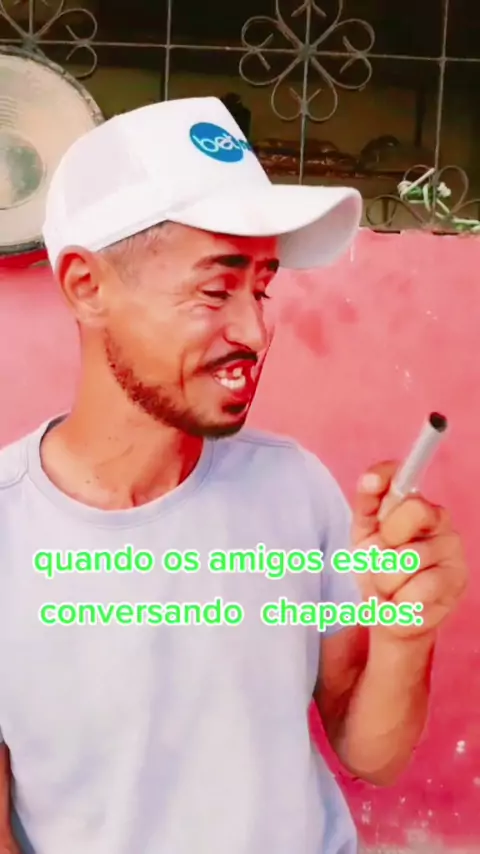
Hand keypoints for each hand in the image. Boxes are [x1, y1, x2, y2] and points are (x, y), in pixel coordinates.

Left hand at [351, 461, 467, 638]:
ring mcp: (451, 547)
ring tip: (391, 586)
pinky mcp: (457, 578)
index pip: (402, 475)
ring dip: (386, 580)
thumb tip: (370, 478)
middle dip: (386, 541)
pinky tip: (404, 601)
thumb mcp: (364, 536)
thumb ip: (367, 505)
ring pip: (408, 557)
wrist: (390, 613)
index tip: (369, 483)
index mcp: (412, 502)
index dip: (385, 476)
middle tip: (383, 559)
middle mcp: (437, 518)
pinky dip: (401, 601)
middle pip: (415, 509)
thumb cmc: (377, 568)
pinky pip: (419, 587)